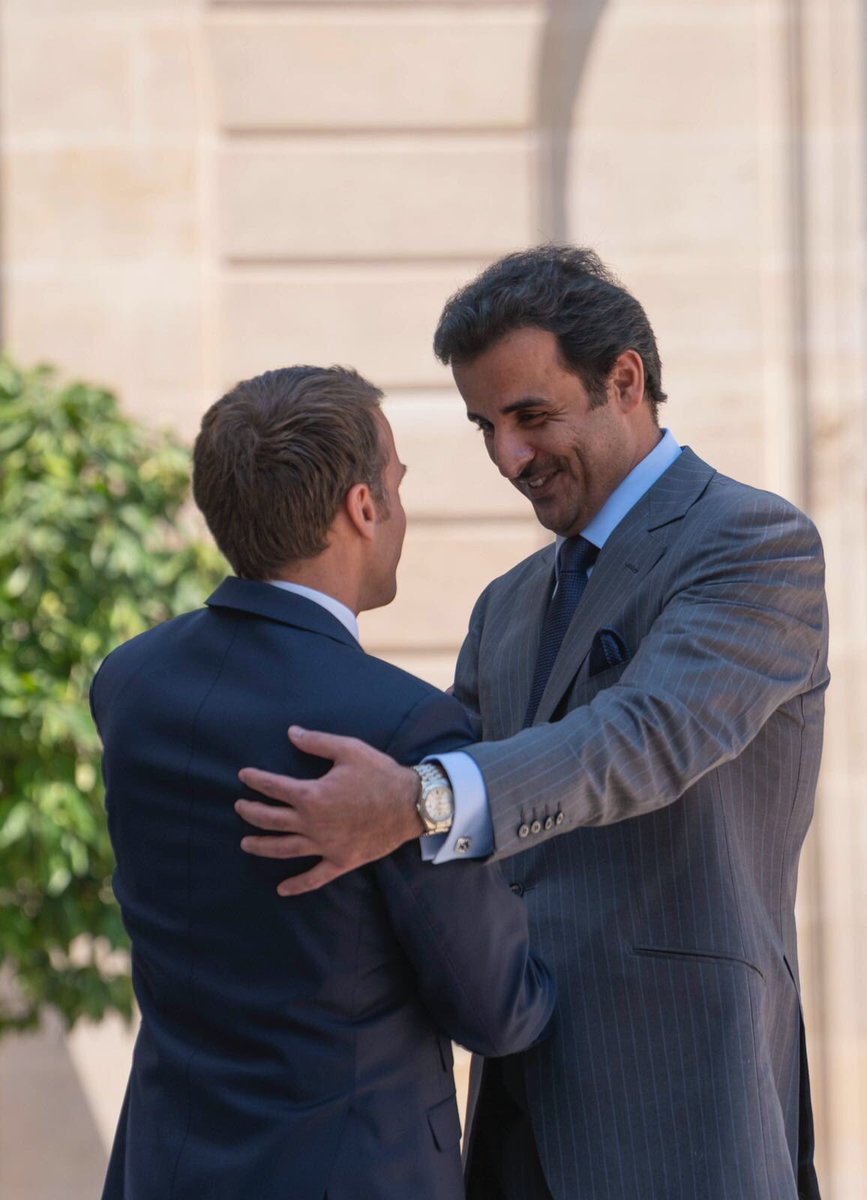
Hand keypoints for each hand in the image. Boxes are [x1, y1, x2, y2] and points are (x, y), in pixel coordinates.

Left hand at [235, 726, 422, 895]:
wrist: (410, 804)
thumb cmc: (379, 774)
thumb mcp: (348, 749)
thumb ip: (316, 743)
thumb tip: (291, 732)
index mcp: (312, 795)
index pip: (273, 787)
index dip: (255, 780)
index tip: (244, 776)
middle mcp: (312, 823)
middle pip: (271, 820)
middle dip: (250, 812)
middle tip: (239, 807)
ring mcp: (325, 845)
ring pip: (284, 849)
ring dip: (261, 846)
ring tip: (245, 843)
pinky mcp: (340, 860)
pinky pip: (314, 877)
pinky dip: (297, 885)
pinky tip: (282, 889)